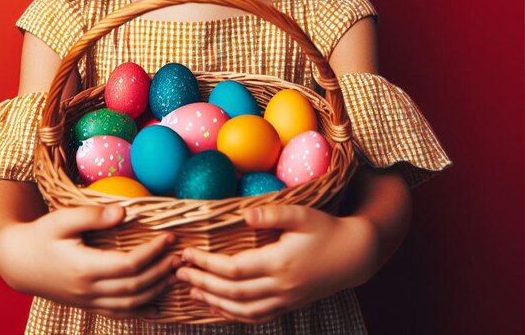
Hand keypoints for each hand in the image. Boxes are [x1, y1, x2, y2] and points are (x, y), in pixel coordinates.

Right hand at [0, 204, 179, 318]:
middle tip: (181, 255)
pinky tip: (156, 300)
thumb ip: (93, 216)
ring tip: (175, 274)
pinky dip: (140, 308)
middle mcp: (89, 290)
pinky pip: (119, 313)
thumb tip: (125, 213)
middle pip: (135, 286)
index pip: (129, 265)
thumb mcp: (63, 219)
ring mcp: (88, 301)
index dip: (153, 253)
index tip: (171, 237)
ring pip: (130, 303)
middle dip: (162, 271)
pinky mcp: (87, 304)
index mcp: (85, 268)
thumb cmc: (41, 236)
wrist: (17, 262)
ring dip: (157, 290)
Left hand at [175, 205, 377, 323]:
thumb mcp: (302, 215)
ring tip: (190, 292)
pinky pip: (256, 316)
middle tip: (177, 273)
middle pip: (232, 292)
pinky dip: (234, 315)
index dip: (207, 263)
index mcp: (279, 263)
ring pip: (242, 309)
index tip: (187, 254)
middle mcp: (280, 287)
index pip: (233, 268)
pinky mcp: (288, 304)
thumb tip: (244, 215)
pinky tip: (218, 308)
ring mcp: (284, 300)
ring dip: (213, 302)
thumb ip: (273, 214)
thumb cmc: (326, 229)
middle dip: (202, 283)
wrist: (354, 255)